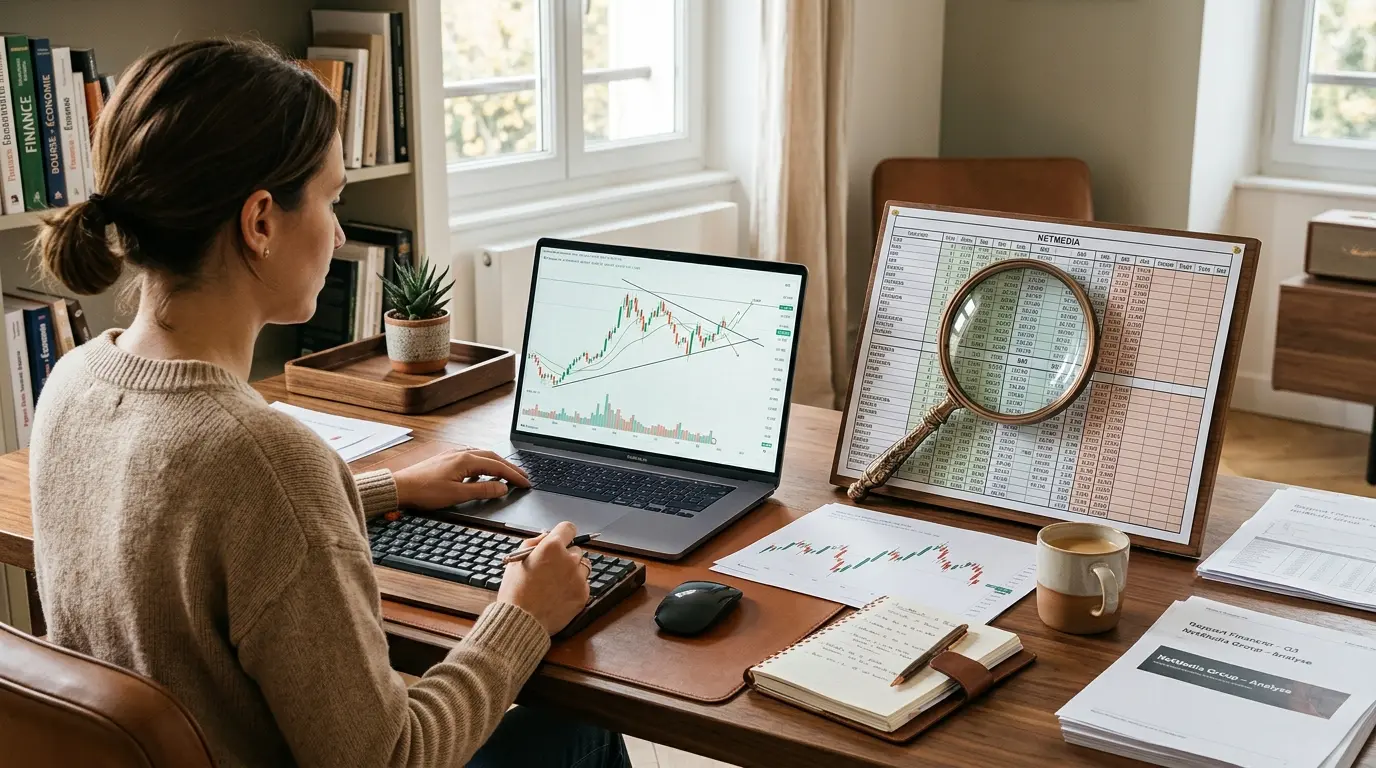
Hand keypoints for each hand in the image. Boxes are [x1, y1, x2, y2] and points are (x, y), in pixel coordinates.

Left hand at [392, 449, 529, 509]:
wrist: (400, 487)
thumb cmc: (424, 491)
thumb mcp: (457, 495)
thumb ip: (482, 491)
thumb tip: (502, 488)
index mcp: (466, 460)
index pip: (498, 466)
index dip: (514, 475)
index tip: (526, 483)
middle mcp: (461, 453)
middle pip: (493, 458)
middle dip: (510, 467)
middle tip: (523, 477)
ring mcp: (453, 455)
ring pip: (482, 456)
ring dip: (497, 464)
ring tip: (507, 473)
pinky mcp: (446, 460)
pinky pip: (471, 457)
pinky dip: (483, 464)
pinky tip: (481, 472)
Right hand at [497, 521, 590, 634]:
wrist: (521, 621)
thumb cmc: (515, 591)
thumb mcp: (517, 559)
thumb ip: (535, 542)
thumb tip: (548, 535)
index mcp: (552, 547)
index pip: (569, 528)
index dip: (564, 534)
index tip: (561, 541)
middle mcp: (569, 559)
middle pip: (576, 549)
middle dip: (566, 556)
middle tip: (551, 569)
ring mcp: (578, 577)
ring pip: (583, 566)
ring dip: (573, 571)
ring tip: (555, 584)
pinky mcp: (583, 594)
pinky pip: (584, 584)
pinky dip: (575, 587)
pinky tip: (559, 595)